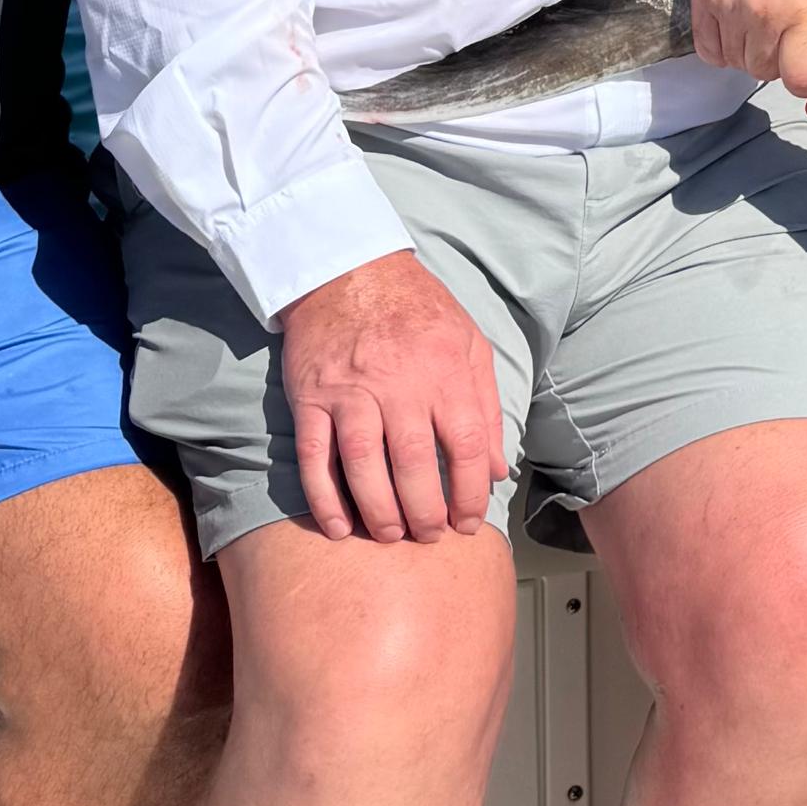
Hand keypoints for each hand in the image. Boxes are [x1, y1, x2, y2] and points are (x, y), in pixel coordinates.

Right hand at [279, 251, 507, 544]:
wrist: (347, 269)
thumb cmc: (417, 310)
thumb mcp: (469, 343)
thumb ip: (486, 406)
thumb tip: (495, 470)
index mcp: (444, 370)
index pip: (464, 445)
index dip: (469, 492)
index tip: (469, 521)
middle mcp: (399, 384)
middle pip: (414, 463)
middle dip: (425, 512)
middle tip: (430, 536)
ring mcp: (351, 392)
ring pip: (364, 465)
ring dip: (379, 511)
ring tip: (392, 535)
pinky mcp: (311, 398)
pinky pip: (315, 457)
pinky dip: (324, 497)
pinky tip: (339, 527)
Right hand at [686, 0, 806, 96]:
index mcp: (805, 14)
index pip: (800, 79)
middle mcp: (763, 15)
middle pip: (763, 70)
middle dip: (776, 64)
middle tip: (783, 45)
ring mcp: (728, 3)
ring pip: (732, 59)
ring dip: (746, 54)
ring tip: (758, 34)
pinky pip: (705, 43)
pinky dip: (719, 45)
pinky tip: (732, 31)